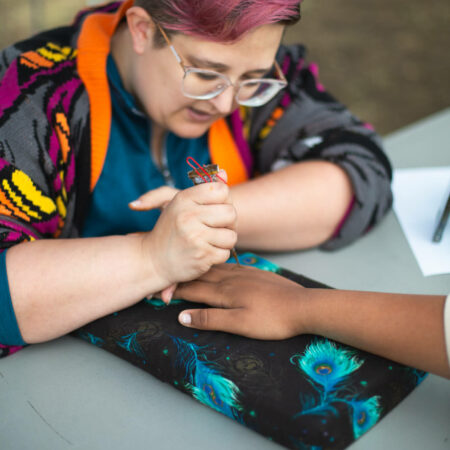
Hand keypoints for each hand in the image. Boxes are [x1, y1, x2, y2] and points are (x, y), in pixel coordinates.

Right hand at [136, 183, 236, 290]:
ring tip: (208, 241)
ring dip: (223, 241)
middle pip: (231, 213)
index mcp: (184, 199)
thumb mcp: (179, 203)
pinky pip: (226, 253)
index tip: (213, 208)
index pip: (221, 190)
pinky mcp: (201, 256)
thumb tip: (223, 172)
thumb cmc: (170, 229)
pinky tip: (203, 254)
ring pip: (231, 236)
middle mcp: (188, 216)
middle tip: (214, 227)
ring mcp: (195, 237)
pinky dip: (217, 255)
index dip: (223, 200)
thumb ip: (202, 185)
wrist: (153, 261)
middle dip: (228, 223)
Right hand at [174, 264, 309, 339]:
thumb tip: (181, 315)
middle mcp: (232, 278)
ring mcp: (244, 273)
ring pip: (214, 268)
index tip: (160, 291)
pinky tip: (218, 267)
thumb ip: (210, 319)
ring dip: (199, 269)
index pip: (193, 288)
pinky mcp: (255, 273)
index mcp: (225, 292)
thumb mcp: (239, 324)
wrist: (303, 306)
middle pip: (201, 275)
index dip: (176, 290)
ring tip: (187, 269)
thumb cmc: (272, 320)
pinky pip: (229, 265)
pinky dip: (217, 266)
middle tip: (169, 279)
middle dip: (184, 277)